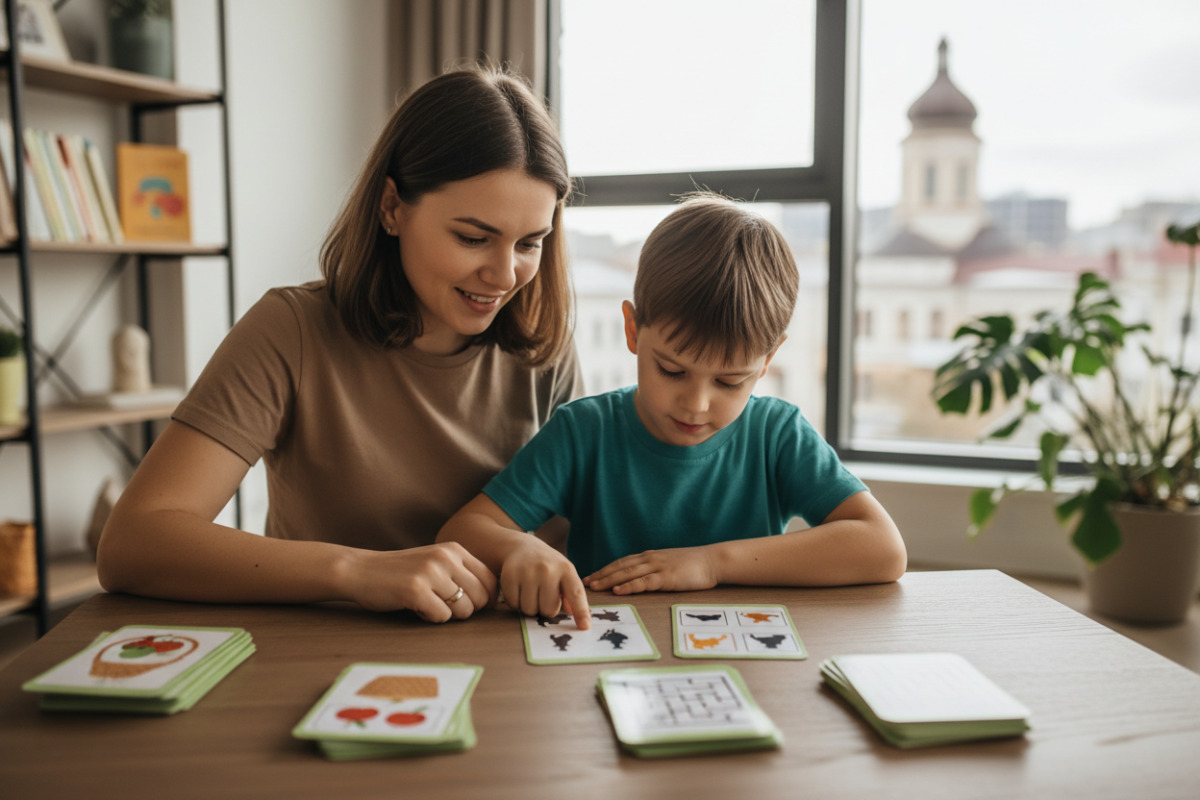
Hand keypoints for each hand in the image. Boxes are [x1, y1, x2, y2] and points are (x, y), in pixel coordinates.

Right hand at [344, 542, 497, 622]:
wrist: (360, 570)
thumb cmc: (400, 572)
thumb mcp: (435, 563)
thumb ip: (461, 573)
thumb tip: (493, 599)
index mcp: (454, 550)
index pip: (490, 580)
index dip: (484, 599)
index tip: (466, 604)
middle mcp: (446, 558)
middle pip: (481, 598)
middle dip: (466, 610)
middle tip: (444, 607)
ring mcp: (431, 573)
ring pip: (464, 610)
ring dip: (447, 615)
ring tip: (428, 604)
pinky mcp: (415, 590)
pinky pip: (442, 617)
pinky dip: (430, 618)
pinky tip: (416, 608)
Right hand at [499, 538, 590, 628]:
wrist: (522, 548)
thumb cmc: (548, 566)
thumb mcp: (564, 574)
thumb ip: (572, 594)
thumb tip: (575, 615)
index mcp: (566, 569)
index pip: (576, 594)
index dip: (581, 612)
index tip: (585, 627)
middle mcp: (548, 569)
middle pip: (548, 610)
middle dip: (545, 608)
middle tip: (542, 595)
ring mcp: (528, 571)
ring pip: (529, 610)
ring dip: (529, 606)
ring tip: (530, 591)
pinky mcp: (510, 575)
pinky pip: (514, 604)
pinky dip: (515, 602)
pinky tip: (518, 588)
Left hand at [586, 546, 718, 594]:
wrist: (713, 560)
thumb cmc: (693, 565)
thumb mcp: (668, 564)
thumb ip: (654, 569)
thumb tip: (640, 579)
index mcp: (649, 556)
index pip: (621, 562)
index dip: (604, 569)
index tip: (590, 576)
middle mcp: (650, 559)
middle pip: (619, 566)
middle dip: (600, 575)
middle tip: (584, 583)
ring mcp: (658, 567)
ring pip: (627, 573)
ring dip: (608, 580)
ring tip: (594, 587)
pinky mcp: (667, 577)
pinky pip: (644, 581)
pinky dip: (629, 585)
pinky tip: (618, 590)